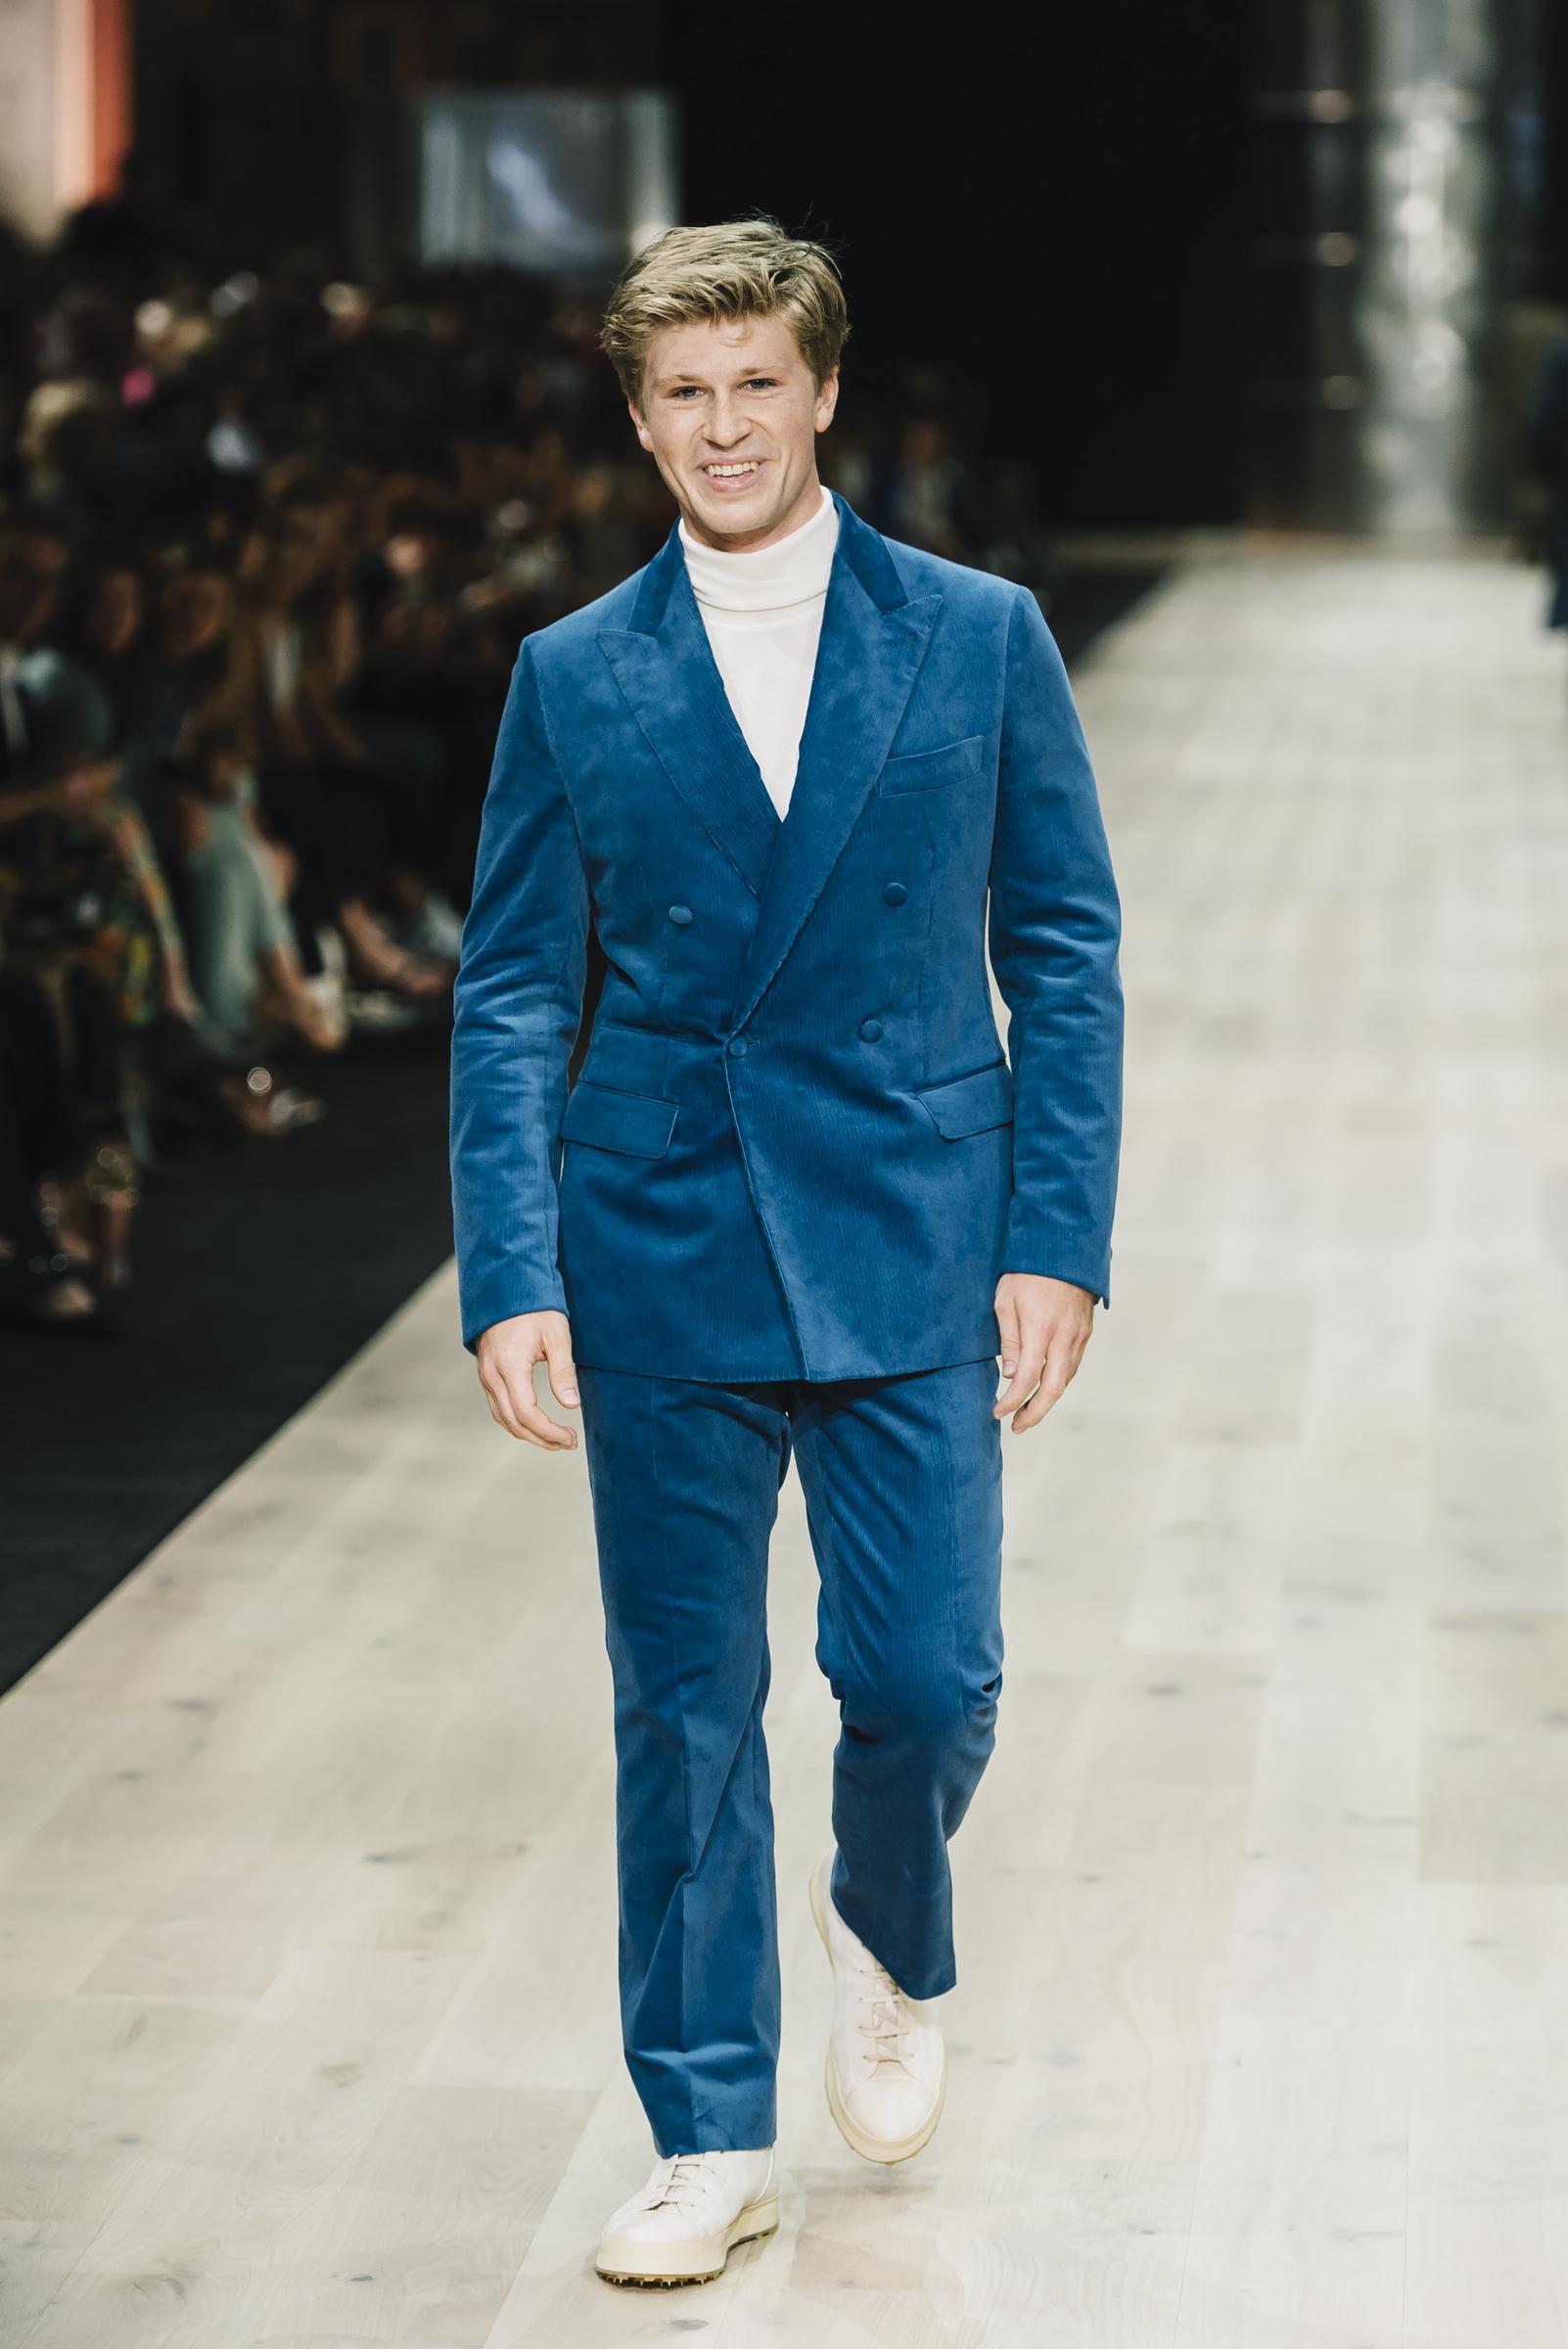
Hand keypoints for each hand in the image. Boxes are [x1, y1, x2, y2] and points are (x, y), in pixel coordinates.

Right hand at [475, 1309, 579, 1449]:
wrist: (507, 1288)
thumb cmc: (535, 1309)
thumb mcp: (556, 1336)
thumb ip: (563, 1371)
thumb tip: (571, 1404)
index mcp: (510, 1367)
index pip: (527, 1414)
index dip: (549, 1432)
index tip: (571, 1438)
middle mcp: (492, 1375)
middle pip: (513, 1422)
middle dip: (541, 1439)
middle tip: (568, 1443)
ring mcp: (486, 1375)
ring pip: (502, 1418)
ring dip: (528, 1434)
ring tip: (555, 1439)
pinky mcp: (487, 1374)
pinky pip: (497, 1407)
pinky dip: (516, 1421)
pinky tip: (535, 1423)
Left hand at [992, 1272, 1095, 1433]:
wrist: (1062, 1247)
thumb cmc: (1025, 1271)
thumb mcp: (1005, 1300)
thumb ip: (1009, 1340)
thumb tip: (1013, 1376)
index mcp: (1040, 1327)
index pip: (1028, 1378)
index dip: (1013, 1401)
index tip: (998, 1412)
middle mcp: (1064, 1335)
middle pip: (1053, 1388)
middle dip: (1034, 1413)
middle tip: (1017, 1428)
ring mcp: (1079, 1335)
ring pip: (1066, 1379)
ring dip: (1047, 1400)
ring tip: (1027, 1413)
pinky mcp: (1086, 1331)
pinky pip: (1073, 1365)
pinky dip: (1059, 1382)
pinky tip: (1045, 1388)